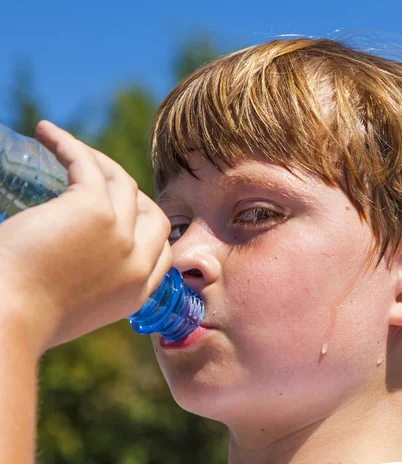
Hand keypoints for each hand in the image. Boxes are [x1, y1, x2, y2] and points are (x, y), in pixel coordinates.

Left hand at [0, 121, 171, 354]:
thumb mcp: (74, 308)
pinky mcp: (95, 210)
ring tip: (62, 148)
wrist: (6, 320)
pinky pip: (88, 165)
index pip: (162, 252)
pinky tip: (45, 133)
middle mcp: (136, 263)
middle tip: (96, 181)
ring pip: (123, 183)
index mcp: (134, 293)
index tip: (120, 214)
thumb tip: (75, 257)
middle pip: (154, 215)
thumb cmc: (21, 318)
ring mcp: (121, 235)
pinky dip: (68, 144)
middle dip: (131, 196)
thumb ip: (91, 284)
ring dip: (96, 160)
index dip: (145, 228)